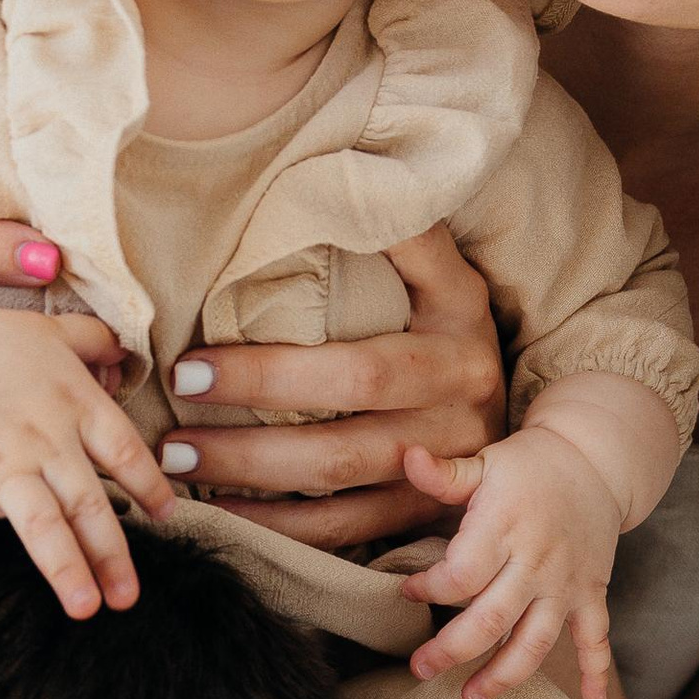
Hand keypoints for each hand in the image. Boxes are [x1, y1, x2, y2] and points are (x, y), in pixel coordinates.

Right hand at [0, 302, 173, 620]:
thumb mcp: (54, 332)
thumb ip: (96, 343)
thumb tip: (126, 357)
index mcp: (75, 406)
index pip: (124, 450)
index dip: (149, 483)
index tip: (166, 515)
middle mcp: (45, 440)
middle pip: (87, 502)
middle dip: (110, 553)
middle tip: (126, 598)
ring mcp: (1, 465)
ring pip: (40, 522)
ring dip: (62, 566)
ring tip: (84, 608)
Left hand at [146, 228, 507, 550]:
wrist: (527, 417)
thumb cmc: (448, 320)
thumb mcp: (443, 265)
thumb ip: (399, 225)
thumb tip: (333, 167)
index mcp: (457, 332)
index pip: (360, 364)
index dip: (272, 374)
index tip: (192, 364)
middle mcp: (459, 405)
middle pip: (344, 434)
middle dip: (249, 438)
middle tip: (171, 430)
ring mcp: (445, 466)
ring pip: (338, 487)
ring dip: (252, 483)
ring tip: (180, 468)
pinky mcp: (426, 514)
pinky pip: (345, 531)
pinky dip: (282, 528)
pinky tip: (228, 514)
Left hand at [398, 426, 622, 698]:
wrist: (594, 460)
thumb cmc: (529, 466)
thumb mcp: (486, 462)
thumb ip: (445, 474)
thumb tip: (407, 457)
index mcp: (505, 527)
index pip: (461, 574)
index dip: (429, 589)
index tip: (408, 591)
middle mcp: (537, 561)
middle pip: (492, 618)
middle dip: (452, 650)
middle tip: (420, 669)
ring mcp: (567, 582)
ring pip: (536, 640)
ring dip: (505, 676)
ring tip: (471, 698)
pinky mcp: (591, 593)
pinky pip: (597, 637)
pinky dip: (598, 670)